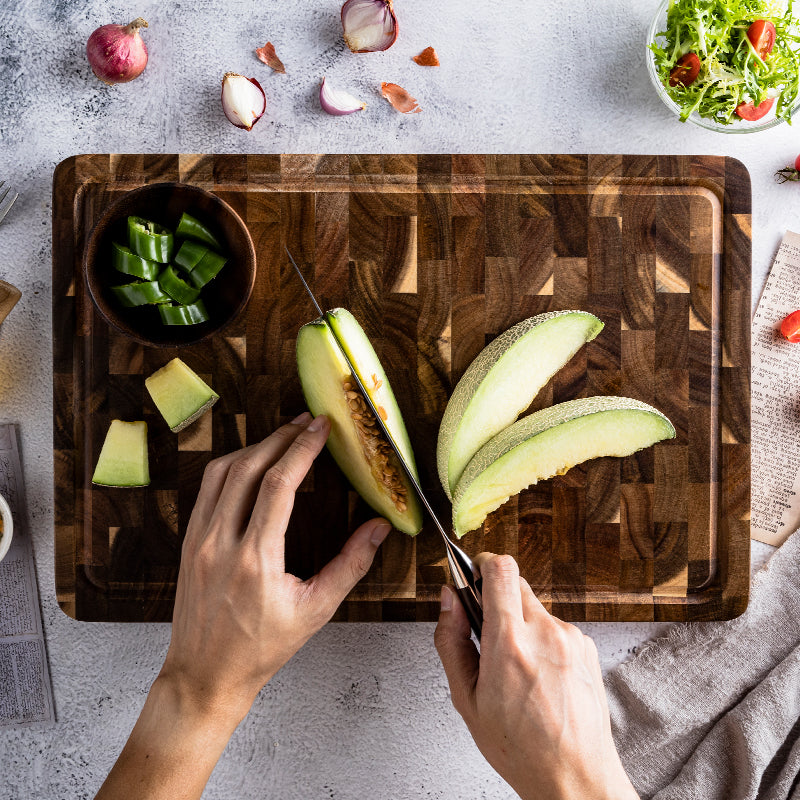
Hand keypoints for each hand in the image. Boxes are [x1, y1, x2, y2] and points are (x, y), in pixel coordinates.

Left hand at [96, 412, 390, 799]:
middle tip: (307, 423)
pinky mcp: (188, 542)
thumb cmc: (262, 649)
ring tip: (283, 437)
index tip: (320, 427)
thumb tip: (379, 527)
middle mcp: (221, 543)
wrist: (204, 675)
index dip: (302, 449)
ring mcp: (198, 540)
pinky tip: (252, 463)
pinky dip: (232, 466)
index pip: (279, 485)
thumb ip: (351, 565)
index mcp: (256, 560)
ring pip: (222, 472)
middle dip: (281, 437)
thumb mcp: (316, 611)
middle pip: (249, 468)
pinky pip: (208, 489)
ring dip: (255, 447)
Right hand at [434, 553, 638, 799]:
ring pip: (534, 607)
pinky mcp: (587, 647)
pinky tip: (539, 677)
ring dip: (519, 624)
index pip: (500, 569)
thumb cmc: (520, 748)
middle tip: (487, 635)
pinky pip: (554, 627)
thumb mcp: (466, 699)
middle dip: (496, 600)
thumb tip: (449, 599)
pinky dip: (541, 641)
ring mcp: (571, 638)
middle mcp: (545, 633)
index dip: (481, 563)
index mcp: (510, 645)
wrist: (576, 778)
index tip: (472, 576)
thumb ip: (451, 640)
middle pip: (515, 583)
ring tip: (516, 670)